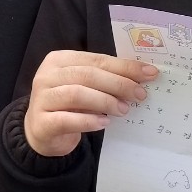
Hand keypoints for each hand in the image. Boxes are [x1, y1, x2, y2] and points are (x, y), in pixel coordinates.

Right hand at [24, 51, 155, 157]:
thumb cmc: (68, 105)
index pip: (96, 59)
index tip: (149, 74)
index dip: (124, 66)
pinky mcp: (41, 122)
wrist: (42, 132)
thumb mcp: (84, 86)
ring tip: (124, 110)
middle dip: (119, 84)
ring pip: (77, 94)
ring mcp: (41, 98)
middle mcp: (47, 75)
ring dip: (105, 101)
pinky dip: (88, 120)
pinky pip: (67, 119)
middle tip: (140, 95)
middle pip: (88, 75)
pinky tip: (105, 123)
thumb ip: (105, 79)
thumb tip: (141, 77)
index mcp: (59, 60)